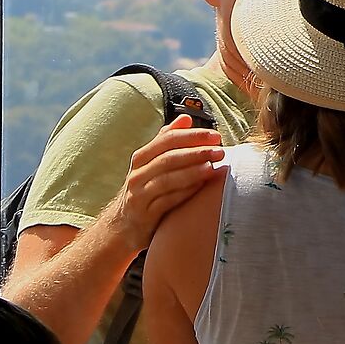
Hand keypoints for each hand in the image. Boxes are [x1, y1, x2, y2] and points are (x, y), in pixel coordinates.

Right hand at [115, 113, 225, 250]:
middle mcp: (138, 174)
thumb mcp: (152, 164)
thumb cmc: (146, 189)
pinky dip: (185, 192)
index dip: (192, 136)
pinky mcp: (145, 215)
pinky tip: (202, 187)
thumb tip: (186, 118)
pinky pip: (167, 201)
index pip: (168, 139)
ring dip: (193, 172)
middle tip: (220, 151)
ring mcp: (140, 195)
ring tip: (213, 167)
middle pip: (168, 158)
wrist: (124, 225)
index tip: (216, 136)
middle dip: (196, 153)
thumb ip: (167, 141)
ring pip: (167, 180)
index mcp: (142, 157)